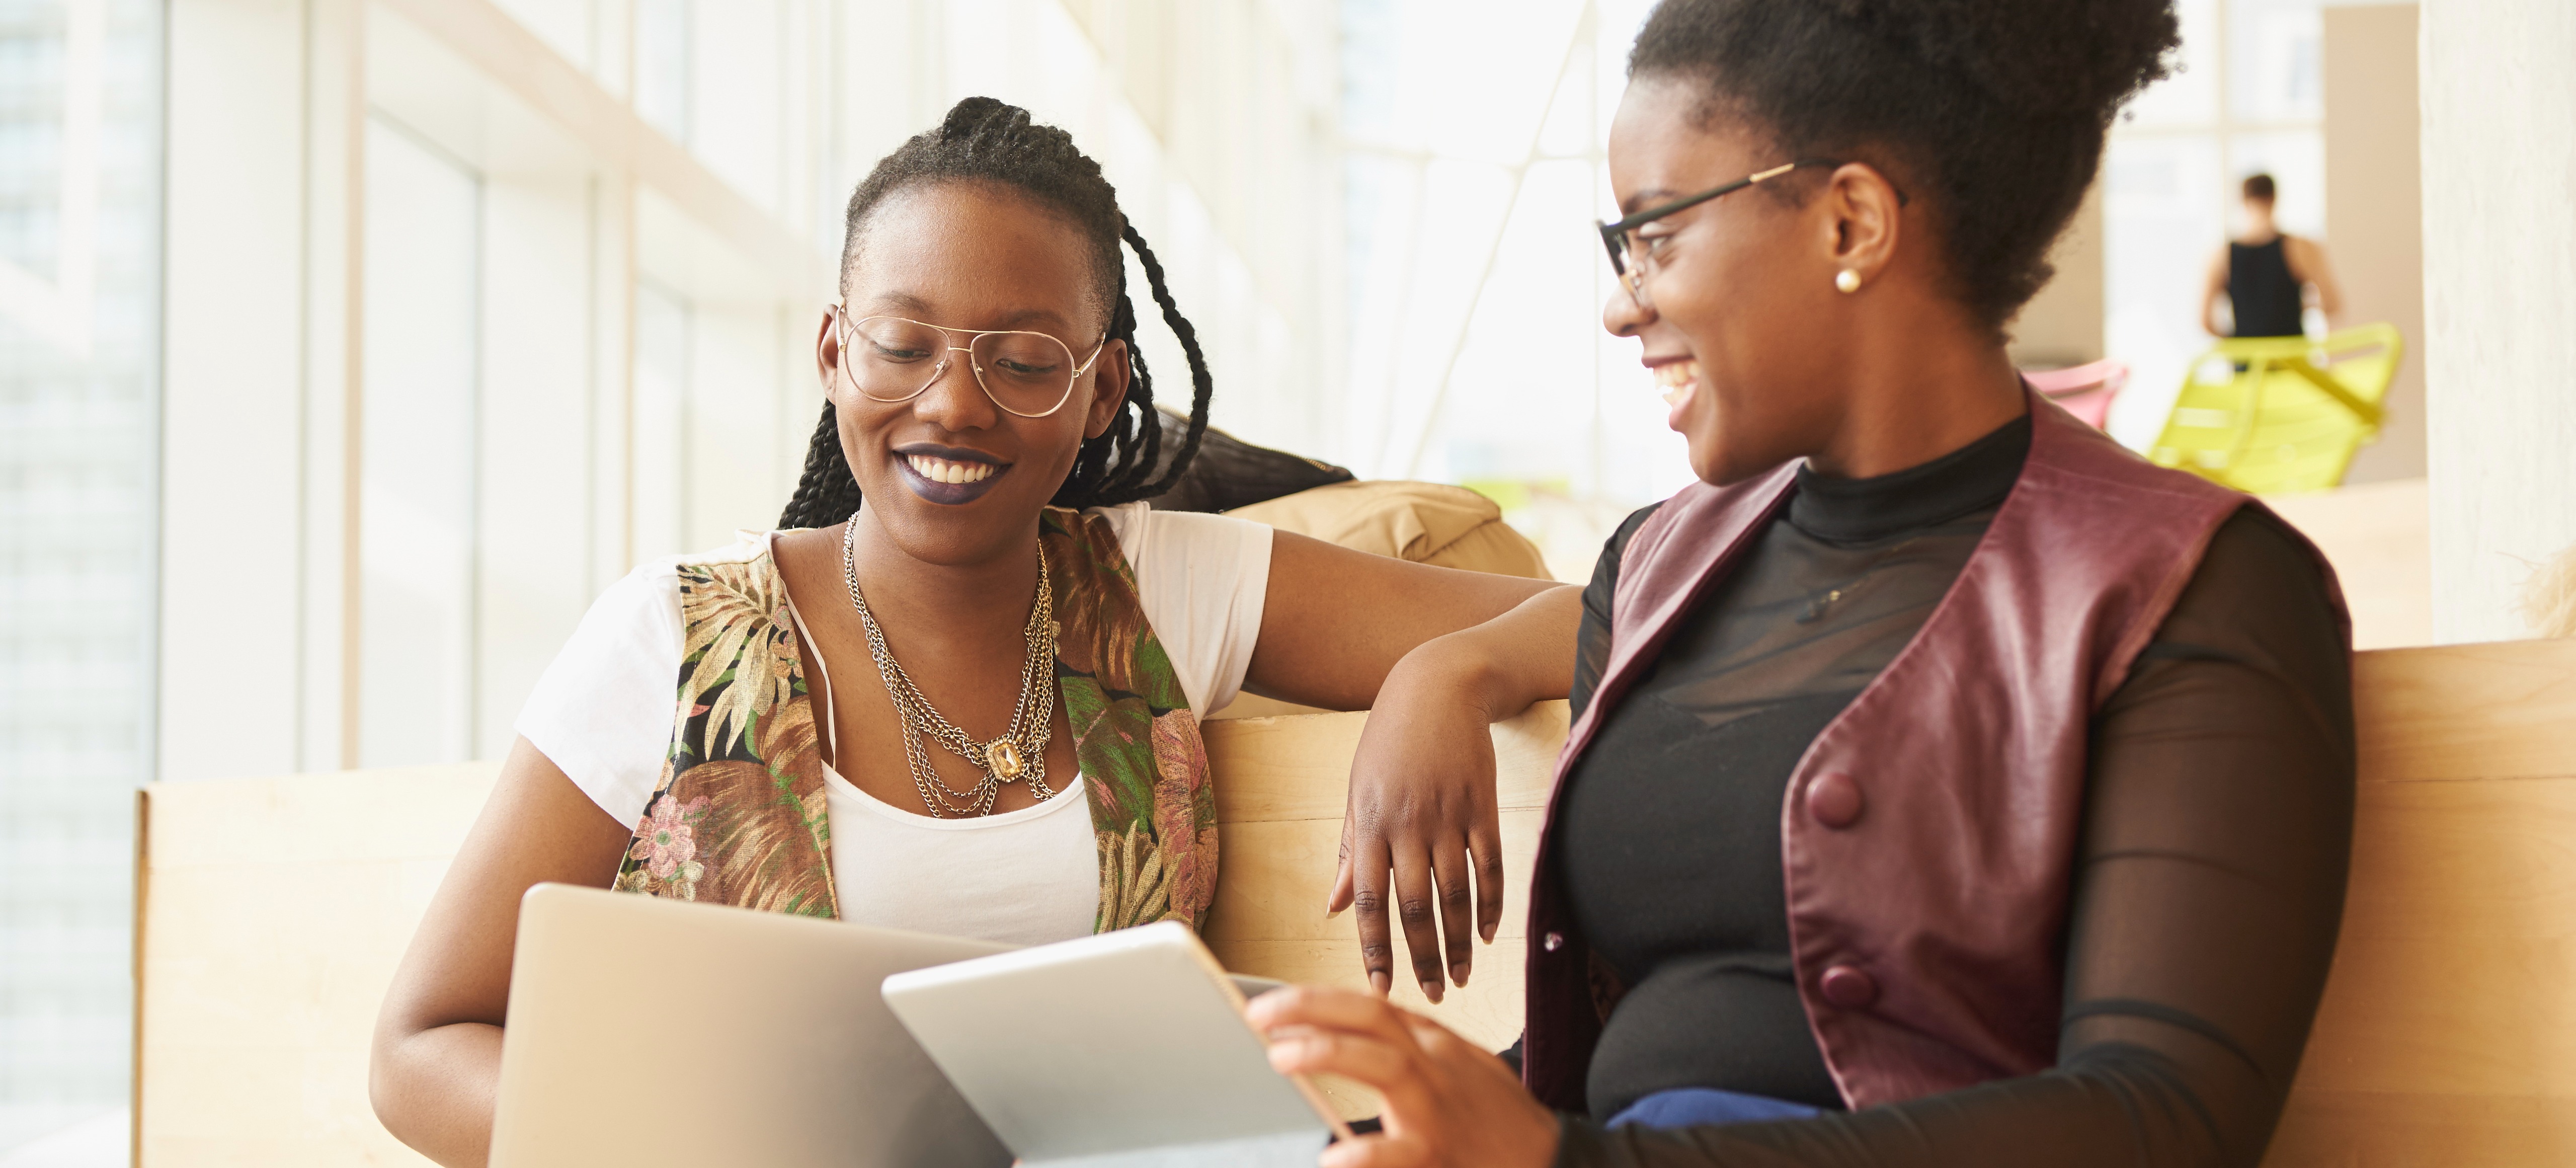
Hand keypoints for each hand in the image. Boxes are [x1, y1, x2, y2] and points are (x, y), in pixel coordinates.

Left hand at [1251, 985, 1558, 1167]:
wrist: (1556, 1161)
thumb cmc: (1500, 1118)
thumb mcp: (1463, 1067)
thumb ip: (1417, 1048)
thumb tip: (1358, 1034)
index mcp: (1436, 1045)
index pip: (1372, 1005)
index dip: (1319, 998)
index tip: (1272, 1002)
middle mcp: (1436, 1066)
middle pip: (1371, 1018)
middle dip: (1311, 1008)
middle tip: (1258, 1014)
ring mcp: (1438, 1110)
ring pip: (1384, 1065)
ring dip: (1329, 1053)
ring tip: (1280, 1056)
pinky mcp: (1440, 1156)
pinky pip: (1398, 1153)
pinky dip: (1365, 1154)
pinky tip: (1333, 1158)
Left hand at [1329, 648, 1503, 1001]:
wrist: (1440, 686)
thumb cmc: (1389, 739)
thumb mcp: (1357, 789)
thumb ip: (1349, 851)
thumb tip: (1335, 907)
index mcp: (1371, 823)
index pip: (1370, 900)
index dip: (1375, 949)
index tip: (1379, 988)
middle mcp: (1409, 824)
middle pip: (1415, 906)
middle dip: (1422, 958)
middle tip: (1429, 996)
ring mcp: (1449, 816)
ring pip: (1455, 894)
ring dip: (1458, 942)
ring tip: (1459, 977)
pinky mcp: (1483, 806)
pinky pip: (1490, 865)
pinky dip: (1491, 903)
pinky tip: (1488, 933)